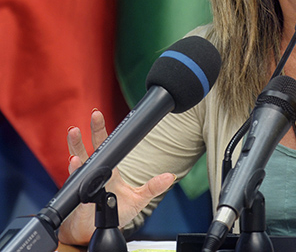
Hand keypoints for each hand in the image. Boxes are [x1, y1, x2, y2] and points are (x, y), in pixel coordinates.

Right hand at [57, 109, 175, 245]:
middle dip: (93, 130)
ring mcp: (85, 182)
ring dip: (76, 146)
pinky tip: (74, 162)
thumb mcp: (139, 199)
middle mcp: (96, 173)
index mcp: (110, 170)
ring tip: (74, 132)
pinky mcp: (79, 195)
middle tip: (94, 114)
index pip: (107, 146)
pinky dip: (75, 171)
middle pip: (93, 147)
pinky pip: (76, 181)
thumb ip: (153, 187)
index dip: (103, 131)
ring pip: (79, 160)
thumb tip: (170, 176)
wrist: (96, 231)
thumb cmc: (116, 213)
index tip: (101, 115)